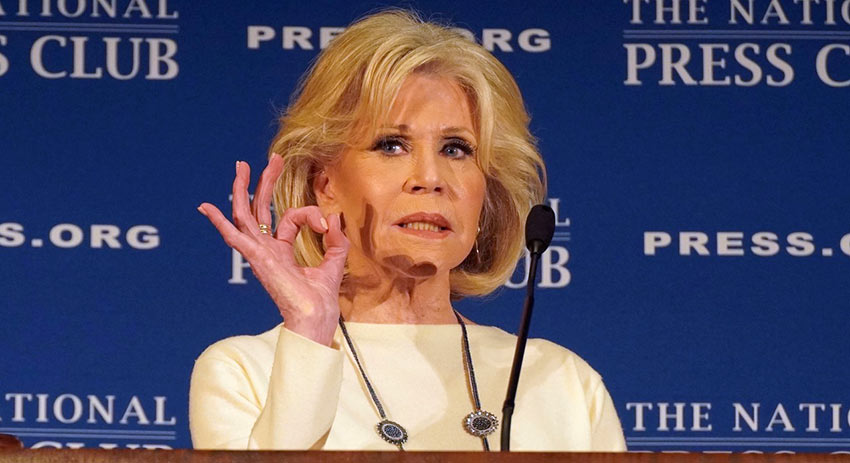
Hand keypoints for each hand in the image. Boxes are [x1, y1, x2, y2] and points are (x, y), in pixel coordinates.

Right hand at [197, 156, 348, 345]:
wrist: (315, 317)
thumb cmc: (321, 299)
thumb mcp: (334, 261)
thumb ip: (336, 239)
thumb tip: (333, 216)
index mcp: (281, 251)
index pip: (290, 219)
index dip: (310, 214)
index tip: (326, 221)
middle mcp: (266, 250)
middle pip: (260, 209)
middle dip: (264, 182)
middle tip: (272, 159)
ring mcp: (259, 254)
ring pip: (245, 215)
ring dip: (243, 189)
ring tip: (241, 166)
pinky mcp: (257, 258)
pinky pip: (234, 237)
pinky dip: (219, 222)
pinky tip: (205, 207)